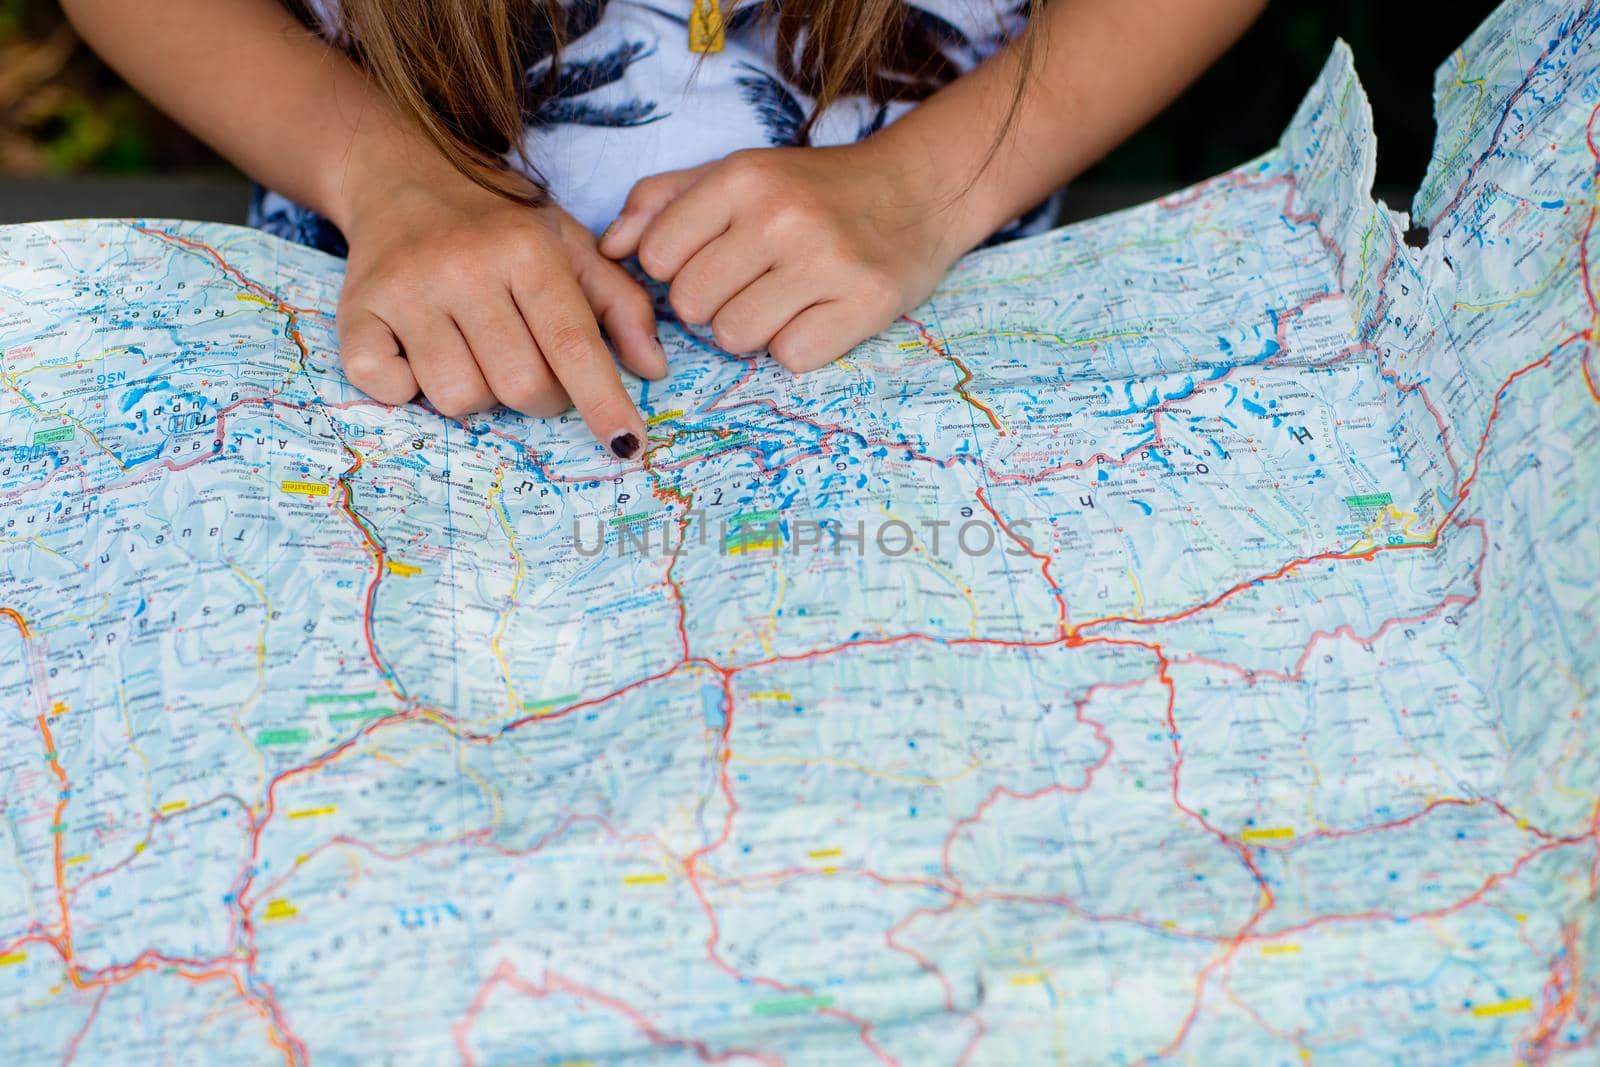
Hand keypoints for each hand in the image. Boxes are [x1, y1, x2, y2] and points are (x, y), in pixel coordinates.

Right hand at [336, 166, 664, 458]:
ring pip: (459, 397)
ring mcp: (405, 290)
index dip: (603, 402)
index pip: (573, 344)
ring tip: (474, 350)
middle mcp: (463, 266)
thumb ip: (620, 305)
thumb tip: (653, 368)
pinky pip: (388, 390)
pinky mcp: (355, 312)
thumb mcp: (570, 246)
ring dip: (477, 394)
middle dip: (540, 397)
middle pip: (520, 386)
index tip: (627, 444)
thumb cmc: (499, 223)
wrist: (400, 173)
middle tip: (532, 365)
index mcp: (526, 249)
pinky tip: (419, 353)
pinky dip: (407, 389)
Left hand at [598, 143, 962, 371]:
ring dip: (752, 331)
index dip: (678, 270)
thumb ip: (664, 200)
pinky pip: (792, 356)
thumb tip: (609, 248)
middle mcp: (782, 216)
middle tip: (753, 285)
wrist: (919, 189)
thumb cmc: (815, 189)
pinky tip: (818, 316)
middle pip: (691, 305)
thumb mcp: (738, 173)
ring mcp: (826, 261)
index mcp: (743, 178)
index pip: (658, 257)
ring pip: (735, 336)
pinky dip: (799, 346)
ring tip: (784, 301)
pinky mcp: (865, 302)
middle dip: (712, 305)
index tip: (713, 261)